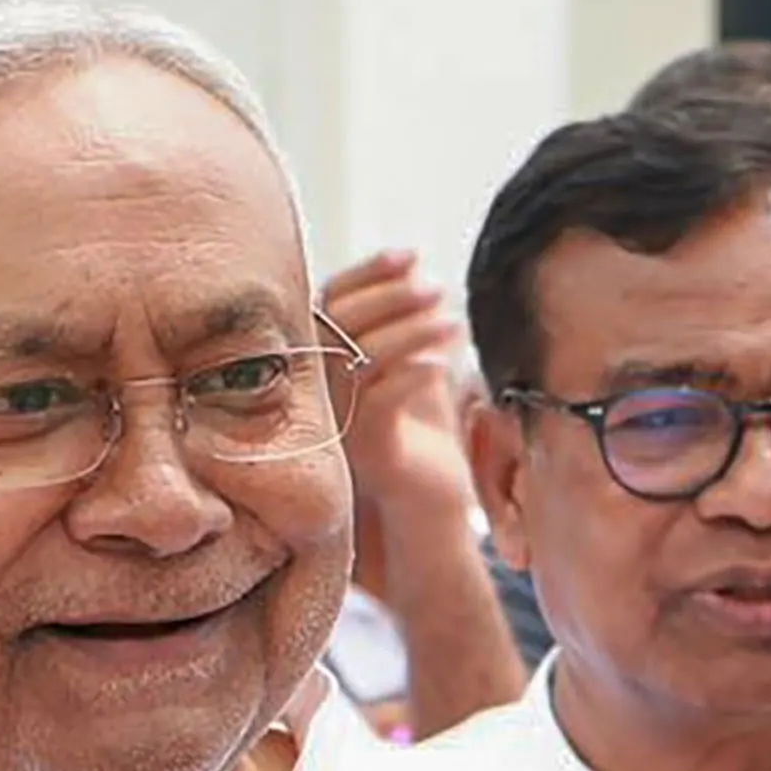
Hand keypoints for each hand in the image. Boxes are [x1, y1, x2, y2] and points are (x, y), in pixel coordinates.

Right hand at [323, 251, 482, 574]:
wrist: (429, 513)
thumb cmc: (421, 440)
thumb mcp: (414, 370)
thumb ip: (407, 325)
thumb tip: (415, 269)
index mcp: (322, 365)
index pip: (329, 300)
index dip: (368, 273)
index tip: (410, 256)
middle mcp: (315, 391)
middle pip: (338, 320)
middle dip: (391, 295)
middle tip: (436, 287)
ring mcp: (334, 420)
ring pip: (360, 355)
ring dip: (410, 329)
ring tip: (454, 322)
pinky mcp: (363, 450)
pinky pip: (380, 399)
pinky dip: (412, 373)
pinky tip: (442, 364)